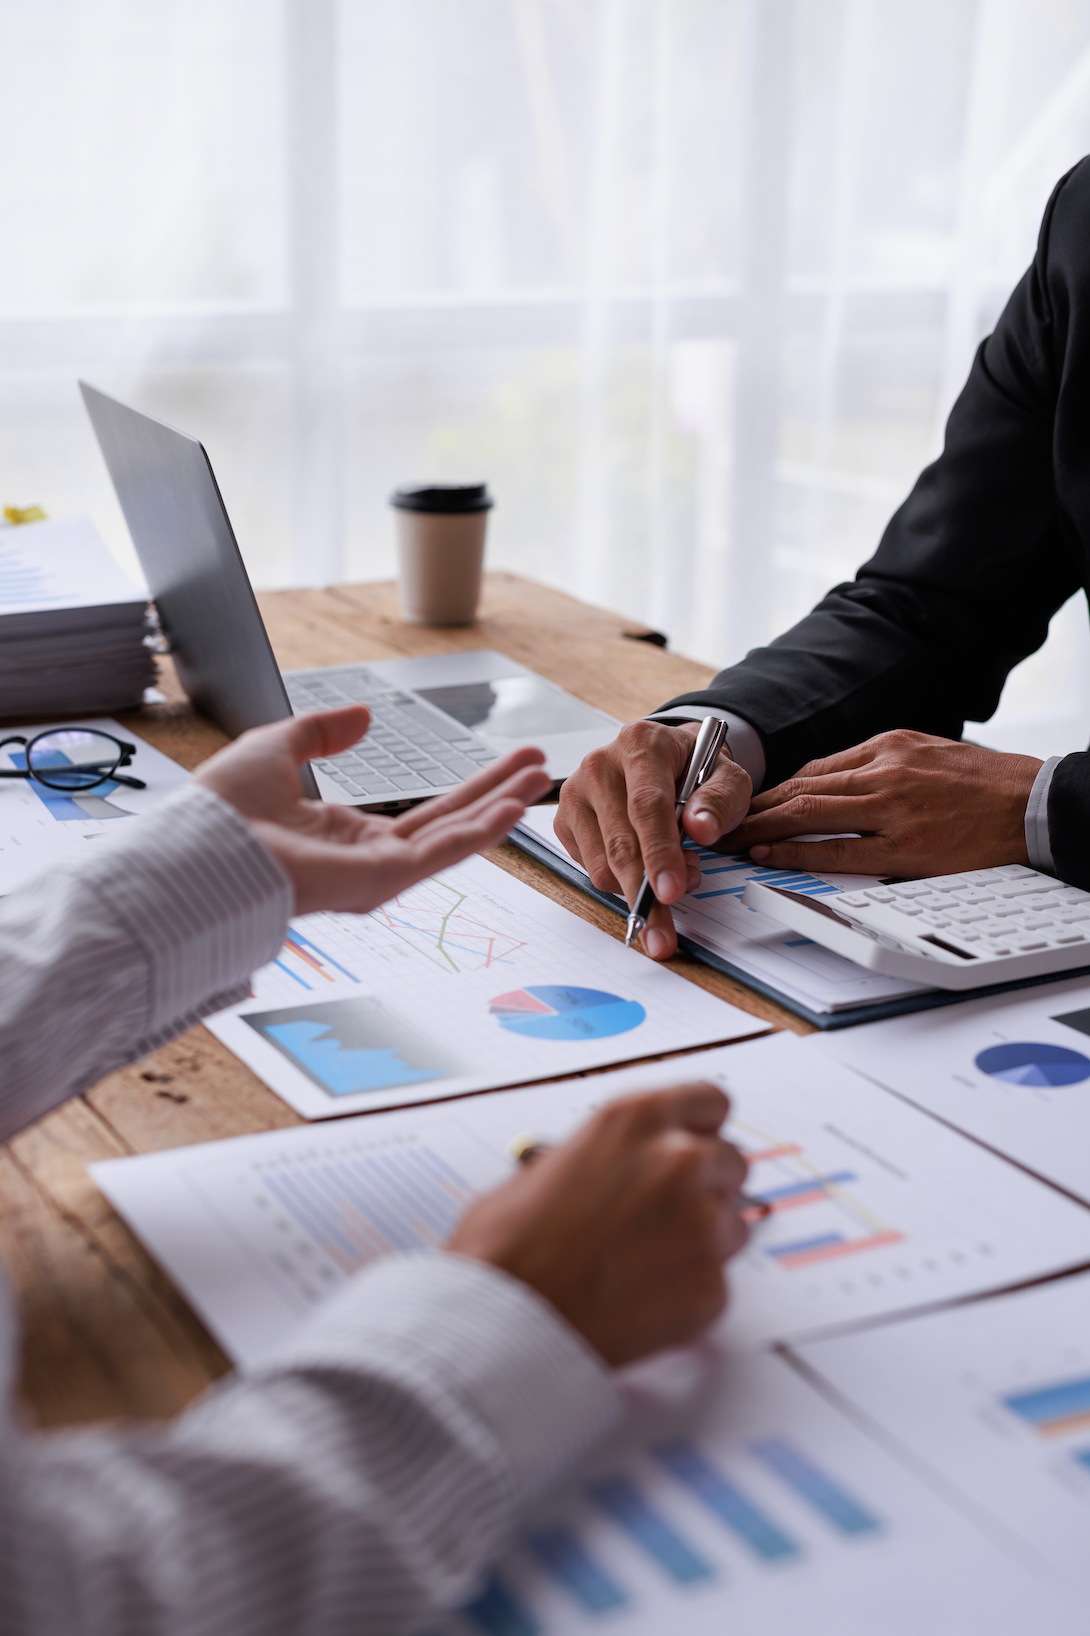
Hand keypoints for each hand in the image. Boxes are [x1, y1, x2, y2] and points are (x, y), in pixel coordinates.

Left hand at [194, 707, 551, 913]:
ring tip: (540, 780)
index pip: (426, 811)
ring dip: (500, 807)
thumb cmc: (220, 812)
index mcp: (347, 837)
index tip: (505, 765)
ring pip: (455, 837)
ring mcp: (377, 874)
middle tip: (539, 764)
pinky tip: (511, 809)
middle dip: (498, 791)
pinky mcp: (378, 881)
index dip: (469, 785)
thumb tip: (364, 718)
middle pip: (452, 821)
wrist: (198, 845)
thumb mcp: (276, 748)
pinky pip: (439, 854)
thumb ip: (321, 733)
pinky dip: (478, 832)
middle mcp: (370, 860)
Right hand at [446, 1083, 748, 1366]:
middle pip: (731, 1161)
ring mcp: (700, 1225)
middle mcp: (678, 1161)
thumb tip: (627, 1165)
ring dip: (701, 1242)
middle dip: (705, 1187)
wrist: (498, 1320)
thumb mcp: (550, 1162)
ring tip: (643, 1264)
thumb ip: (609, 1155)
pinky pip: (718, 1284)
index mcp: (635, 1119)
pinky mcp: (710, 1287)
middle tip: (663, 1216)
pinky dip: (689, 1294)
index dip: (701, 1127)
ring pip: (732, 1225)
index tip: (698, 1142)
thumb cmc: (505, 1246)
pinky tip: (641, 1300)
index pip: (711, 1101)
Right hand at [556, 722, 751, 960]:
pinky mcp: (565, 820)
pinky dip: (621, 881)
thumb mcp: (726, 776)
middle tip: (662, 934)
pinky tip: (646, 865)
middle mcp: (600, 765)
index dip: (659, 853)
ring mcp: (576, 793)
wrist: (666, 757)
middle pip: (619, 843)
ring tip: (677, 874)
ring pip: (600, 865)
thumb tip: (700, 829)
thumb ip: (719, 800)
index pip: (646, 806)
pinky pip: (590, 869)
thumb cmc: (695, 769)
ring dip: (638, 887)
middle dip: (644, 894)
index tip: (670, 892)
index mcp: (640, 745)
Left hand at [729, 729, 1041, 876]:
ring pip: (810, 815)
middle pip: (802, 790)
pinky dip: (798, 853)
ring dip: (763, 828)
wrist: (1036, 804)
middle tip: (718, 822)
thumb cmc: (985, 784)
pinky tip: (771, 855)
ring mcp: (894, 810)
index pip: (815, 770)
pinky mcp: (907, 847)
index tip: (745, 803)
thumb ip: (879, 766)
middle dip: (754, 808)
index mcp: (889, 747)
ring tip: (730, 840)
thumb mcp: (927, 753)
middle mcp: (885, 773)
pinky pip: (840, 852)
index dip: (773, 790)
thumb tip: (830, 782)